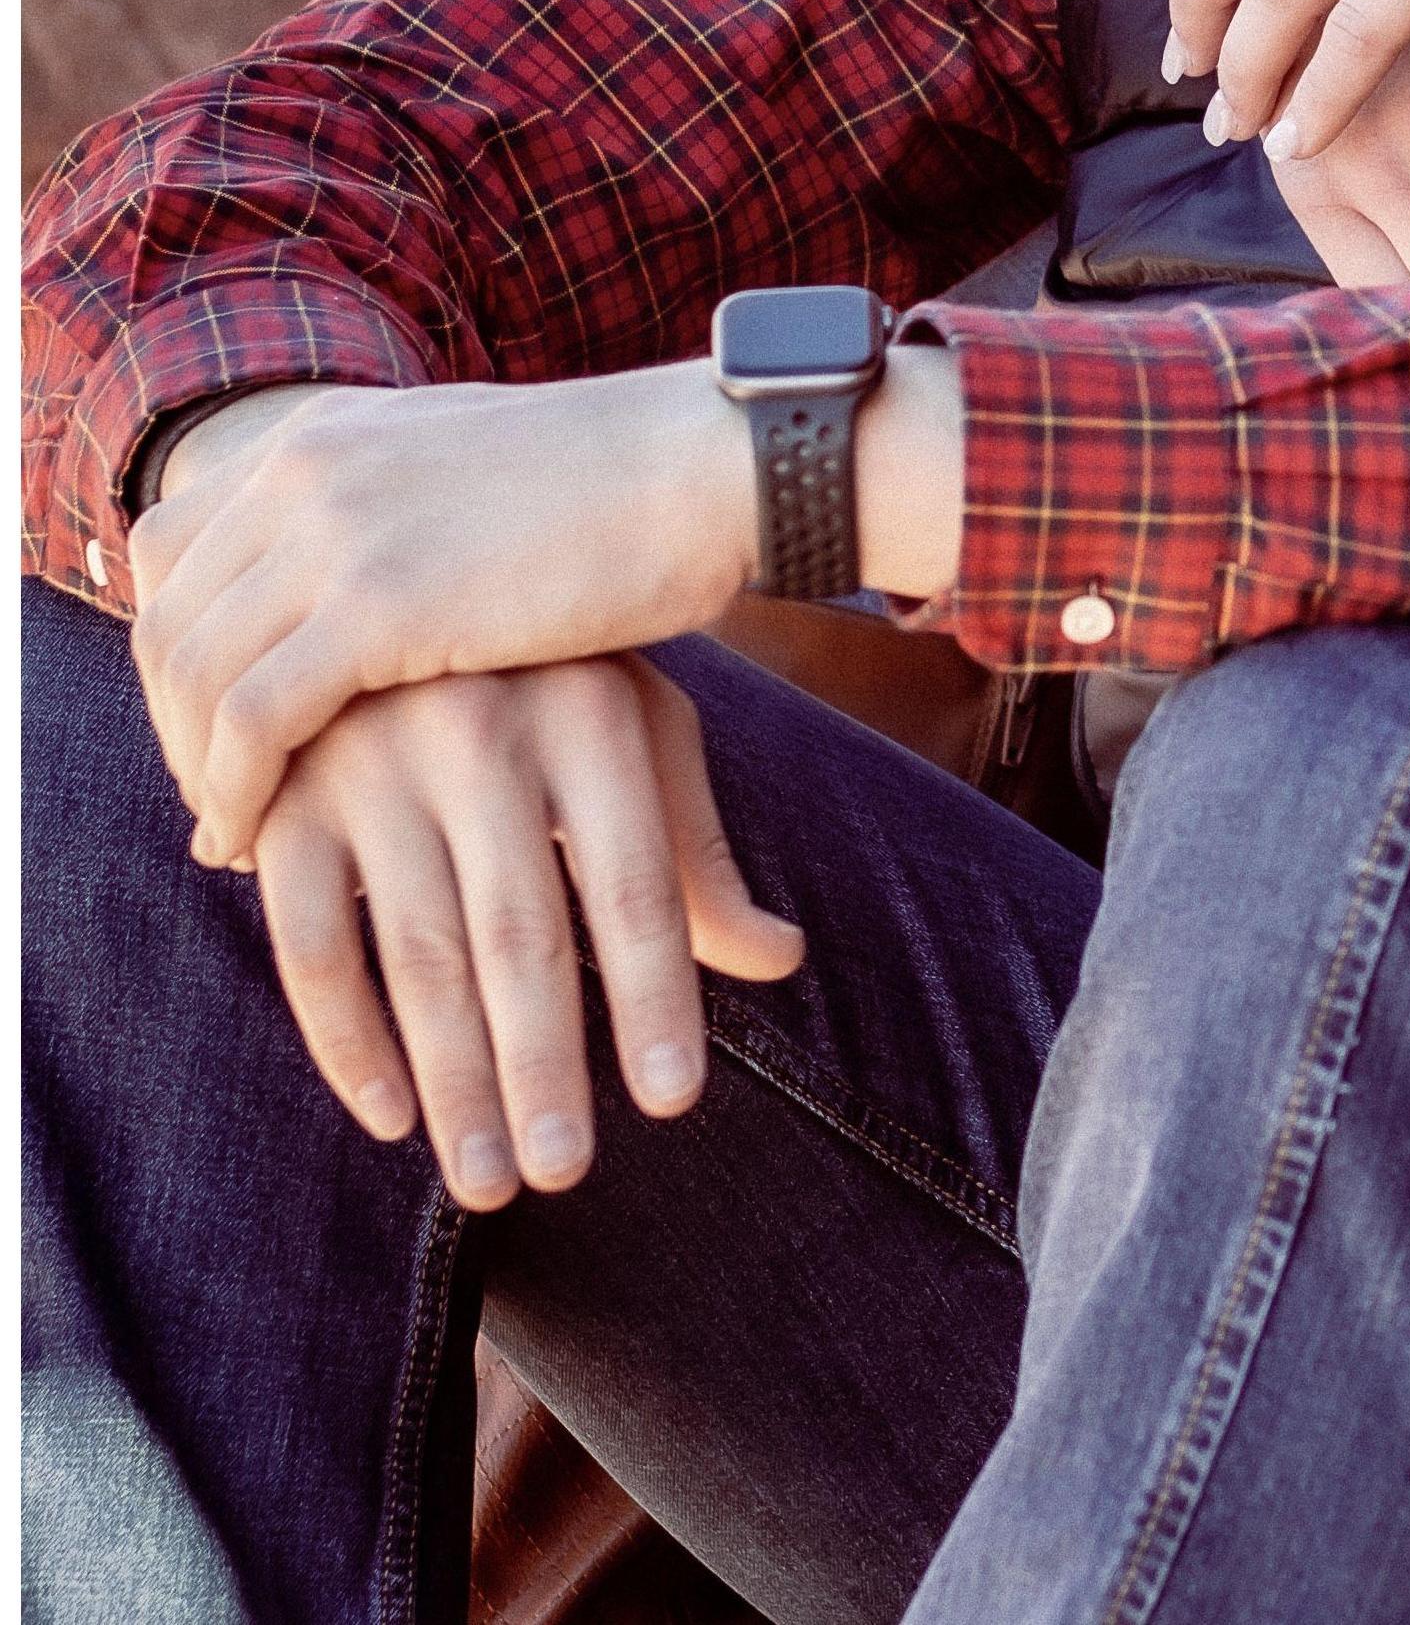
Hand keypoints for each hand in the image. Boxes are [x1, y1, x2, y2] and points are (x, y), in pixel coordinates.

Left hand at [132, 369, 753, 869]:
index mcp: (328, 431)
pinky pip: (253, 720)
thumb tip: (349, 578)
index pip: (171, 549)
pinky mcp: (379, 603)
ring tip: (231, 830)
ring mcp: (338, 529)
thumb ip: (390, 505)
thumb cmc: (624, 485)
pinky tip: (252, 838)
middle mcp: (309, 468)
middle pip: (169, 620)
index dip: (172, 647)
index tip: (211, 720)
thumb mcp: (469, 466)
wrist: (711, 462)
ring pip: (194, 675)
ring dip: (194, 770)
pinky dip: (234, 791)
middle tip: (211, 795)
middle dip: (172, 725)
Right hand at [245, 659, 802, 1208]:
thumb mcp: (639, 732)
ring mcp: (376, 763)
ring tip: (492, 1182)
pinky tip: (393, 1117)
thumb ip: (695, 851)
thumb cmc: (551, 679)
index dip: (657, 996)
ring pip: (419, 956)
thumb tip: (778, 959)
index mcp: (593, 714)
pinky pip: (312, 944)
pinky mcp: (287, 799)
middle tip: (565, 1177)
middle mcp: (485, 734)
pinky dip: (347, 1039)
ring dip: (454, 1082)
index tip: (674, 1103)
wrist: (391, 569)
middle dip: (544, 1070)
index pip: (637, 884)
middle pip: (523, 936)